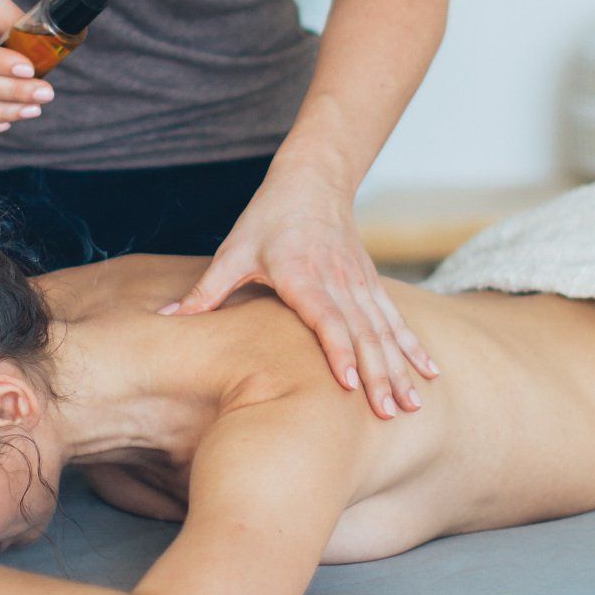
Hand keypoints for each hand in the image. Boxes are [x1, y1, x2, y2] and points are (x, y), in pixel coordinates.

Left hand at [162, 169, 438, 418]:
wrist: (314, 179)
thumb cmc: (268, 216)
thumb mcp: (234, 250)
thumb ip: (205, 291)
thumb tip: (164, 317)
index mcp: (302, 274)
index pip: (325, 317)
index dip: (337, 351)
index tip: (348, 385)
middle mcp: (338, 281)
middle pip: (362, 332)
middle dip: (378, 375)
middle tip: (389, 415)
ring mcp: (359, 283)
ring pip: (384, 331)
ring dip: (400, 368)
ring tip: (412, 406)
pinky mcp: (370, 284)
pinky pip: (396, 320)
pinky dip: (413, 346)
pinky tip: (430, 372)